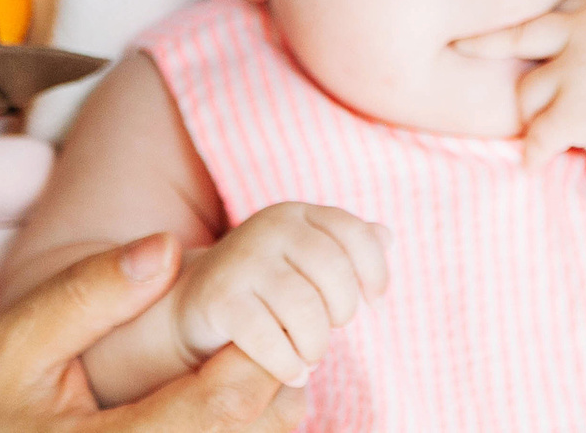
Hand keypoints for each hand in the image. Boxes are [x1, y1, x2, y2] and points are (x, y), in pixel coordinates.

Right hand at [0, 235, 305, 431]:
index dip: (261, 358)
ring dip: (258, 421)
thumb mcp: (14, 342)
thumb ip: (89, 295)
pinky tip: (220, 413)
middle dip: (272, 390)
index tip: (270, 312)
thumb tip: (167, 247)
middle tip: (271, 338)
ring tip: (252, 374)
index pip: (222, 410)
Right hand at [171, 204, 390, 387]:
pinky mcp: (220, 298)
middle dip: (342, 312)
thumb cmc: (267, 284)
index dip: (374, 271)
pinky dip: (288, 364)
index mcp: (297, 214)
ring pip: (304, 308)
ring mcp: (243, 260)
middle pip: (333, 270)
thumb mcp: (305, 258)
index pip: (355, 233)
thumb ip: (345, 246)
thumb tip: (386, 236)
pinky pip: (269, 338)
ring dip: (316, 344)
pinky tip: (292, 371)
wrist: (198, 304)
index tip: (374, 301)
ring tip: (311, 356)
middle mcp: (270, 227)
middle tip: (330, 330)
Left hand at [452, 0, 585, 171]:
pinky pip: (537, 136)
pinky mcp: (576, 110)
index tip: (488, 29)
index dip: (521, 27)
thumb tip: (551, 55)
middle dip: (483, 42)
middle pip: (518, 35)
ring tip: (567, 133)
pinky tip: (534, 165)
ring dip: (538, 118)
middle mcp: (583, 31)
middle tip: (457, 46)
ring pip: (528, 95)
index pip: (548, 15)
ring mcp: (578, 69)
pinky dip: (534, 154)